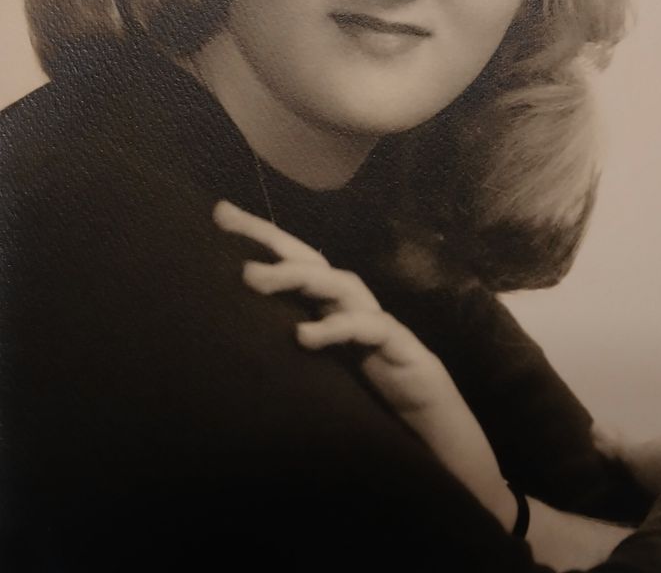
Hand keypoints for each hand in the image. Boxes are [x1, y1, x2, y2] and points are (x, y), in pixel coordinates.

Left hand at [212, 200, 515, 526]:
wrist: (441, 448)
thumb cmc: (376, 415)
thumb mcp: (319, 383)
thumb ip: (288, 360)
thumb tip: (230, 348)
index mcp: (332, 314)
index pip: (295, 265)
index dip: (260, 238)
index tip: (218, 214)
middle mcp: (355, 311)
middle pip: (312, 260)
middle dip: (269, 237)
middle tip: (225, 220)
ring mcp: (380, 328)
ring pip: (339, 285)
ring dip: (296, 276)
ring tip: (253, 278)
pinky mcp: (405, 353)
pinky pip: (371, 329)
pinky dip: (337, 327)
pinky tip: (304, 335)